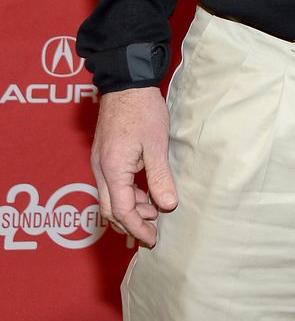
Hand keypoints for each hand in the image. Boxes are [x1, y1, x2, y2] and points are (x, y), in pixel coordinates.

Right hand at [91, 87, 177, 246]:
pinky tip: (145, 192)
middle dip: (131, 224)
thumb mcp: (156, 144)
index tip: (153, 239)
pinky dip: (127, 194)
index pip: (122, 211)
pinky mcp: (104, 155)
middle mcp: (100, 169)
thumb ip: (160, 177)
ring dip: (130, 209)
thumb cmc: (143, 110)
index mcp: (112, 169)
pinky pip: (111, 184)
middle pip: (110, 210)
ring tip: (154, 209)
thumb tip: (168, 206)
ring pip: (109, 198)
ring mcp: (100, 162)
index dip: (138, 228)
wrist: (126, 81)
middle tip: (153, 231)